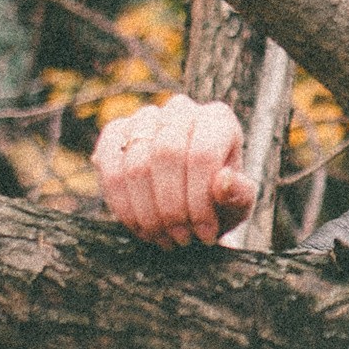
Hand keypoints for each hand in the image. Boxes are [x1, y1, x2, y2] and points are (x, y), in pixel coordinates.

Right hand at [94, 94, 253, 247]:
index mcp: (217, 119)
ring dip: (148, 212)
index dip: (200, 200)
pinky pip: (110, 169)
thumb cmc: (218, 200)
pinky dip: (123, 206)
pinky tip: (140, 228)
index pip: (201, 154)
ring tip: (163, 238)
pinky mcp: (115, 134)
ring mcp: (144, 119)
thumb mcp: (237, 204)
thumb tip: (224, 181)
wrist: (189, 202)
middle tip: (181, 239)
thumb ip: (239, 195)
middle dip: (172, 207)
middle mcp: (180, 110)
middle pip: (166, 154)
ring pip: (135, 165)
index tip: (205, 234)